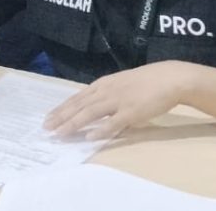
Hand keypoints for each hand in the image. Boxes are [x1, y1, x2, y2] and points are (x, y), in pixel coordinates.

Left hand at [44, 60, 198, 140]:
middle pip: (79, 105)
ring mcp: (119, 101)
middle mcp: (106, 92)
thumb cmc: (145, 82)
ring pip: (91, 113)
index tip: (48, 119)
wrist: (169, 78)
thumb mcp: (120, 84)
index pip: (76, 98)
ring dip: (74, 124)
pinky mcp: (132, 112)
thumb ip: (106, 96)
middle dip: (61, 117)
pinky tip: (90, 137)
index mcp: (103, 85)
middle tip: (46, 128)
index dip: (61, 109)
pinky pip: (114, 123)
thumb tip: (92, 109)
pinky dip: (101, 130)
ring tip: (60, 133)